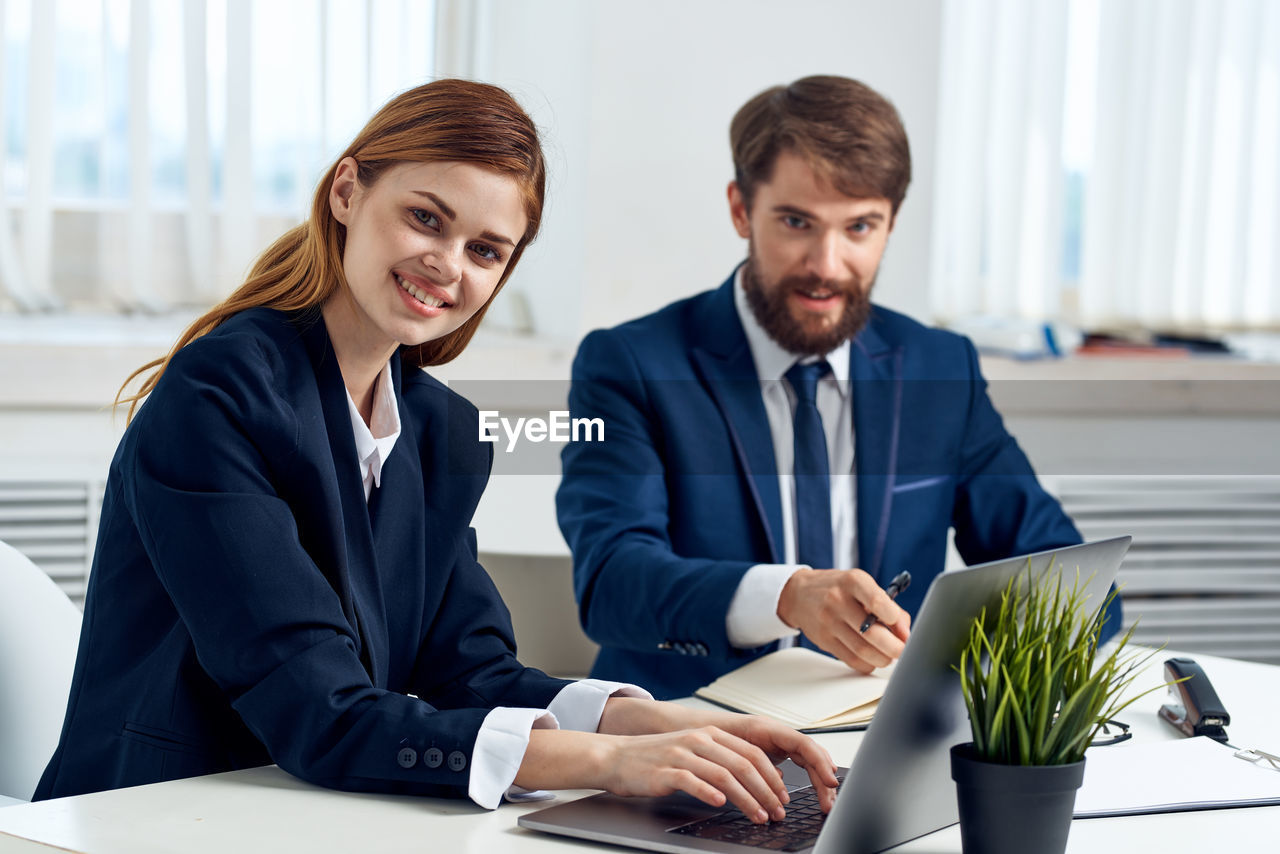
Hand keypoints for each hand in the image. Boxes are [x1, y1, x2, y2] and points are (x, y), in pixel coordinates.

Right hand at [598, 699, 839, 812]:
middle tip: (777, 811)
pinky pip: (693, 781)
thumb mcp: (692, 751)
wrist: (615, 757)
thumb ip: (720, 760)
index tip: (782, 797)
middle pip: (743, 765)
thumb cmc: (654, 759)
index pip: (751, 753)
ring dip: (747, 799)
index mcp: (709, 734)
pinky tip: (721, 805)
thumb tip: (755, 780)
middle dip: (766, 791)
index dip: (771, 777)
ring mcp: (682, 754)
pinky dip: (710, 794)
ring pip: (724, 776)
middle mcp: (698, 740)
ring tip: (758, 816)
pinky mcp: (666, 770)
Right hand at [776, 567, 910, 672]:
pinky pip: (851, 659)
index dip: (895, 619)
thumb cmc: (838, 589)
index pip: (877, 601)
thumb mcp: (862, 586)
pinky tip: (872, 658)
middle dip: (895, 648)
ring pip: (863, 650)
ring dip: (883, 658)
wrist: (799, 594)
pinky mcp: (823, 640)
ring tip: (889, 655)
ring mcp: (828, 621)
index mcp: (852, 581)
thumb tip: (905, 632)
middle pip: (872, 633)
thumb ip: (888, 606)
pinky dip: (867, 663)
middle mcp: (838, 600)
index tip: (902, 629)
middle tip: (904, 651)